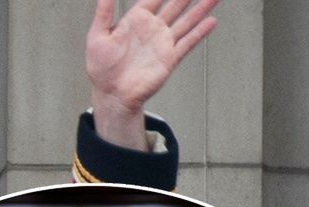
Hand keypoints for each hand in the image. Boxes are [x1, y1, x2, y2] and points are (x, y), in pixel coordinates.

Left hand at [86, 0, 218, 149]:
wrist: (112, 95)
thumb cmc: (101, 69)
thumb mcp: (97, 36)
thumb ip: (103, 12)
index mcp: (136, 20)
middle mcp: (152, 29)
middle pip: (176, 4)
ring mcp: (163, 43)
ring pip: (187, 21)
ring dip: (201, 8)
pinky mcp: (169, 59)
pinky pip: (187, 43)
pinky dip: (200, 32)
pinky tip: (211, 21)